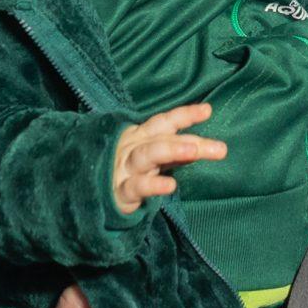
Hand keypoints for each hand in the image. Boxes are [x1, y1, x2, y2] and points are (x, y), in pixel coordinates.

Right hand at [112, 102, 227, 214]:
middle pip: (163, 139)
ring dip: (170, 149)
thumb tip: (203, 146)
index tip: (208, 110)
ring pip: (147, 155)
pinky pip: (135, 187)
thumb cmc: (125, 174)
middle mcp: (132, 148)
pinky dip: (152, 185)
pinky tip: (171, 185)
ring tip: (192, 150)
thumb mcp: (149, 160)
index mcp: (140, 137)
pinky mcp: (118, 192)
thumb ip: (173, 153)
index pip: (164, 122)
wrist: (87, 197)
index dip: (184, 115)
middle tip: (220, 148)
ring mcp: (123, 168)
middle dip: (191, 141)